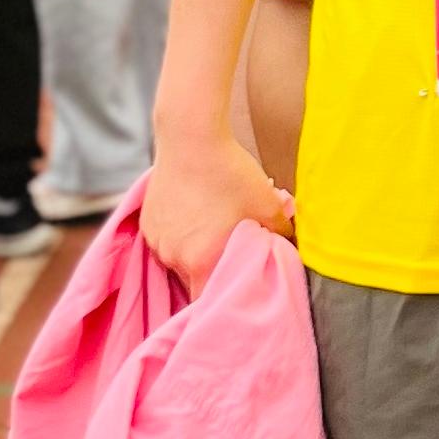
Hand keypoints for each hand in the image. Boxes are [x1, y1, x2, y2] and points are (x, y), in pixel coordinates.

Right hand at [141, 125, 292, 290]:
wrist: (191, 137)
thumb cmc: (231, 171)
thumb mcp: (268, 205)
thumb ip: (282, 236)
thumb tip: (290, 250)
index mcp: (201, 261)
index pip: (208, 301)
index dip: (224, 299)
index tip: (237, 292)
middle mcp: (174, 257)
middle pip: (195, 280)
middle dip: (214, 269)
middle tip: (233, 250)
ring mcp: (157, 241)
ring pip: (181, 260)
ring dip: (197, 251)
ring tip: (215, 225)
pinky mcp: (148, 223)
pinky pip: (167, 241)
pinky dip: (182, 235)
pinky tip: (198, 212)